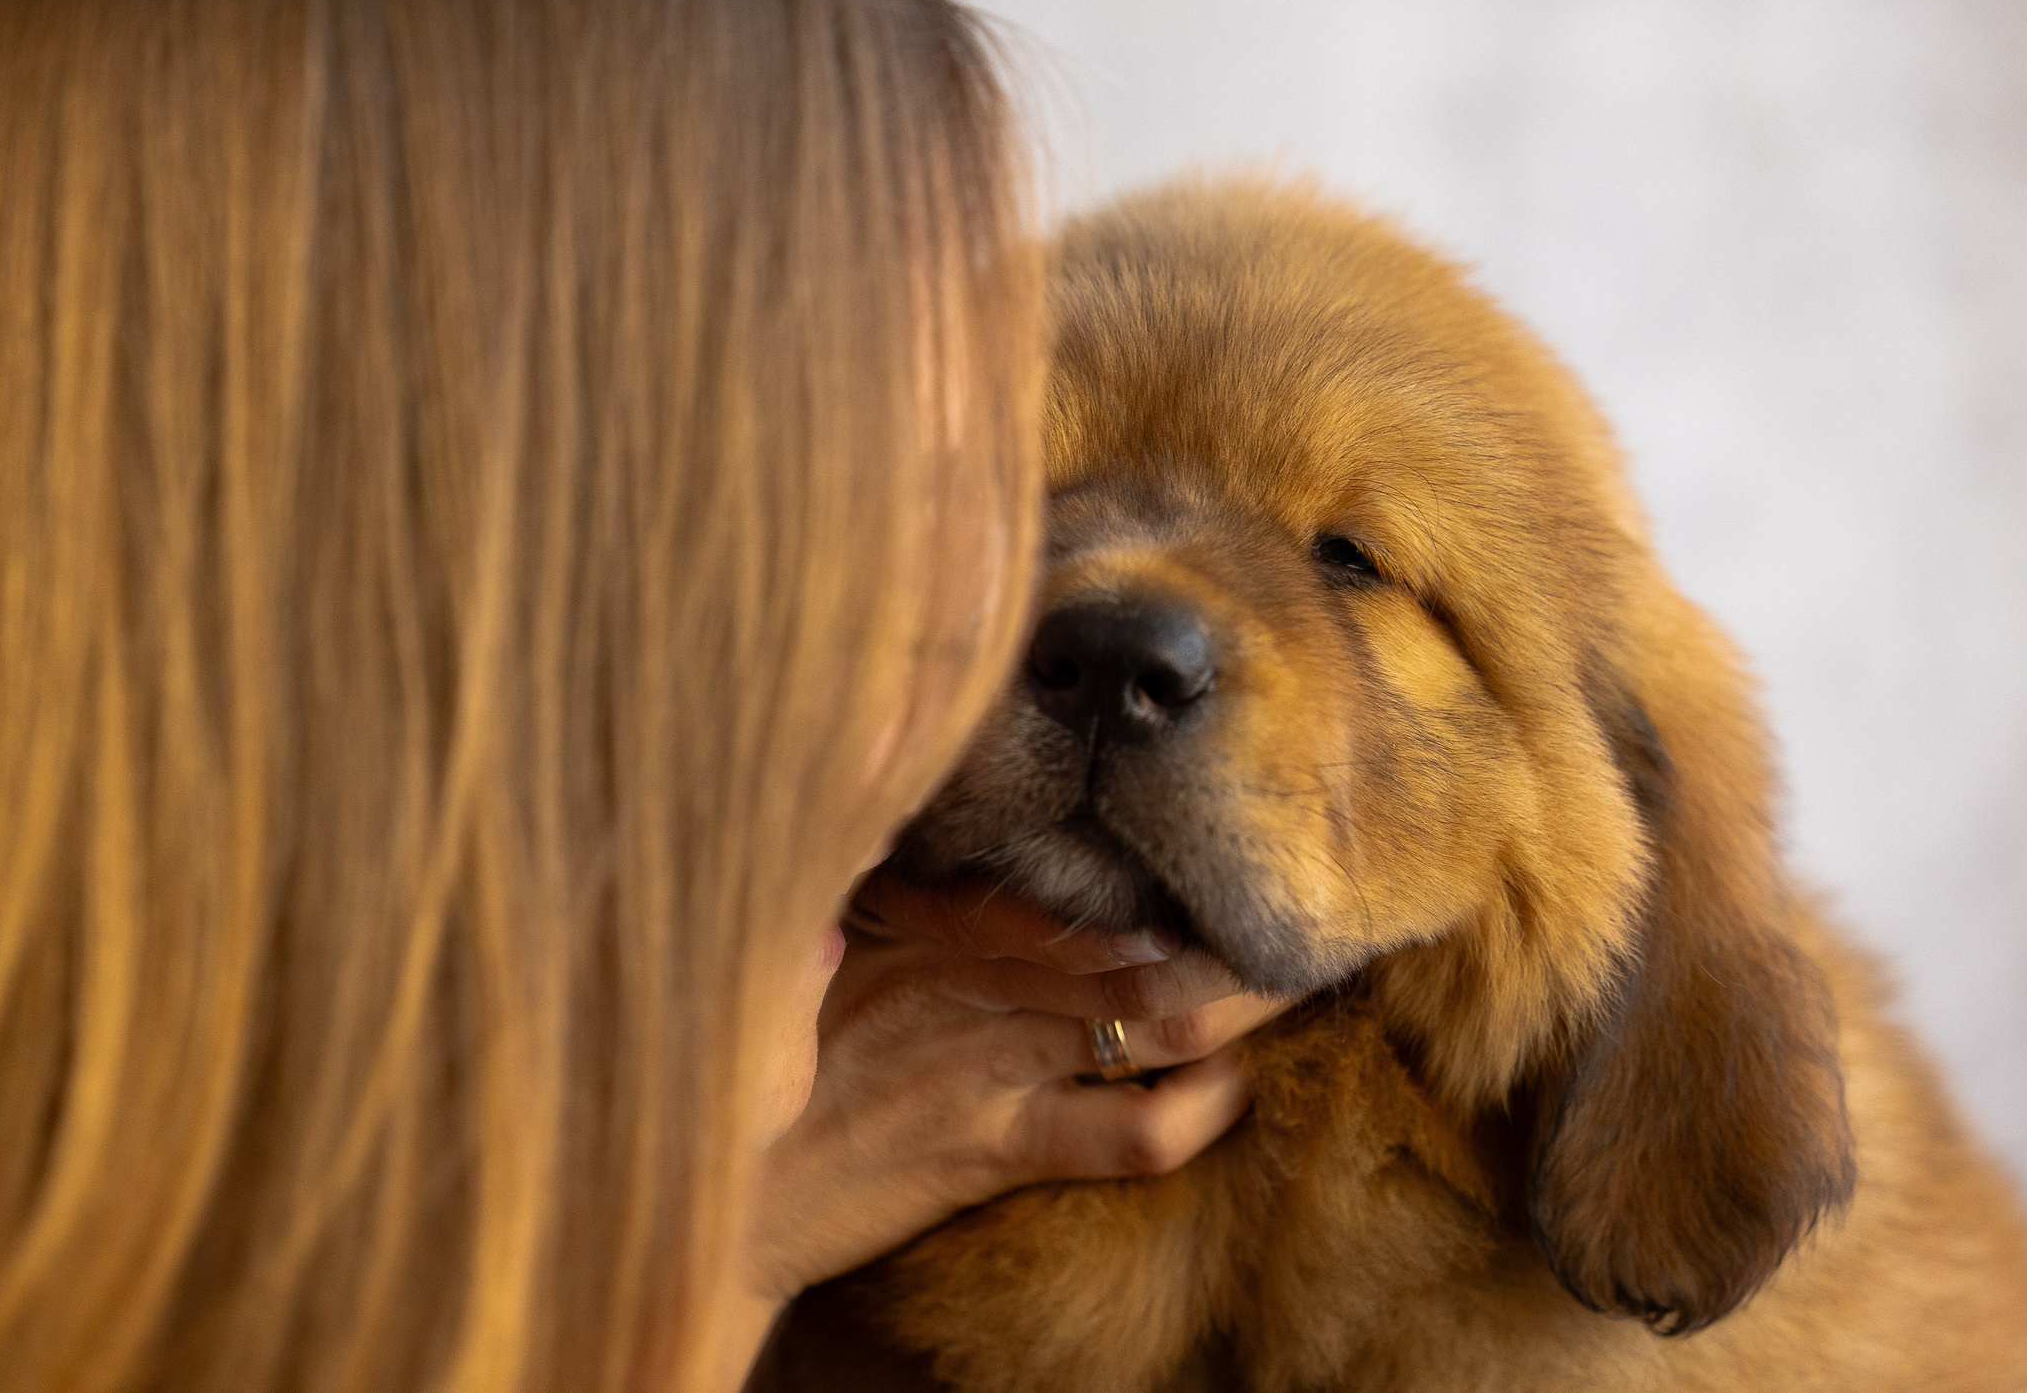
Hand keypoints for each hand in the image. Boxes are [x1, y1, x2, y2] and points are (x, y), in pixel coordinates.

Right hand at [741, 869, 1288, 1304]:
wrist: (716, 1183)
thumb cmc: (770, 1065)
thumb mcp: (816, 952)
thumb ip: (897, 899)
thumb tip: (954, 843)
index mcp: (920, 916)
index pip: (1057, 880)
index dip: (1148, 869)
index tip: (1221, 845)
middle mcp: (960, 975)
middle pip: (1128, 940)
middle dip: (1224, 932)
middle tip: (1310, 914)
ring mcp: (980, 1061)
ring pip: (1143, 1017)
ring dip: (1234, 1002)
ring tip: (1297, 982)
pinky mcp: (987, 1149)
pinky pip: (1119, 1132)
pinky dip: (1191, 1113)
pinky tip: (1227, 1094)